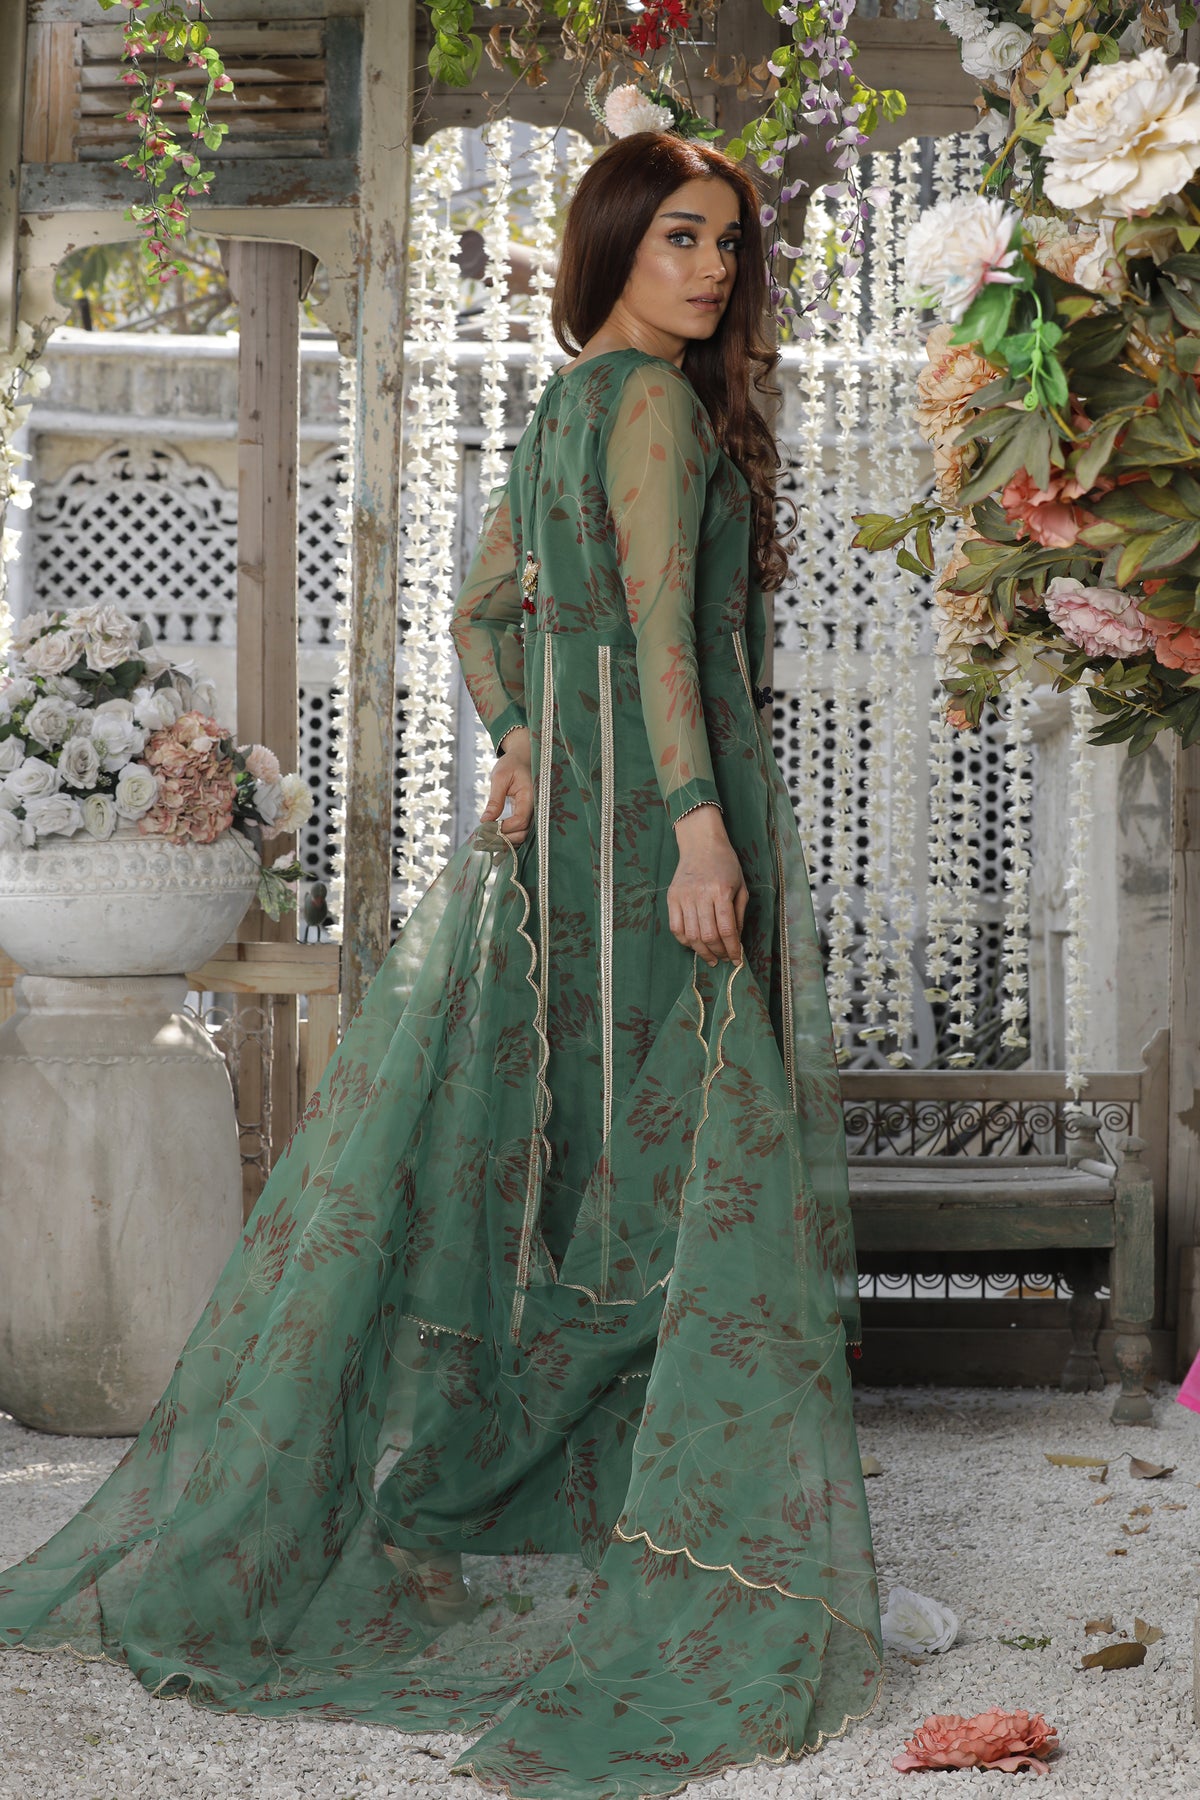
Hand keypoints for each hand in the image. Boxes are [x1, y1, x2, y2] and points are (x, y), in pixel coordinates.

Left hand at [482, 727, 532, 845]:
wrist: (522, 759)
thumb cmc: (511, 764)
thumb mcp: (499, 777)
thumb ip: (494, 800)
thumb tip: (485, 821)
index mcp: (530, 796)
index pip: (520, 820)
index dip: (504, 827)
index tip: (487, 828)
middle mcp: (535, 808)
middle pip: (523, 832)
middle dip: (504, 838)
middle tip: (483, 839)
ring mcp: (533, 813)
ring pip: (523, 835)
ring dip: (506, 841)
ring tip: (486, 841)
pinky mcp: (527, 815)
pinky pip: (520, 831)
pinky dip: (508, 837)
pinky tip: (495, 841)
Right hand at [667, 805, 747, 966]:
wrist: (701, 844)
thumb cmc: (725, 864)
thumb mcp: (741, 886)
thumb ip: (739, 914)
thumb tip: (736, 940)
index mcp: (721, 891)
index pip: (726, 930)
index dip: (732, 949)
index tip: (737, 959)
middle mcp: (701, 894)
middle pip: (708, 935)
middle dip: (718, 952)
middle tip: (724, 959)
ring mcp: (684, 896)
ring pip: (691, 935)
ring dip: (702, 951)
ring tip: (710, 957)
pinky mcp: (671, 897)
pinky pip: (675, 927)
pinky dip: (685, 941)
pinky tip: (694, 945)